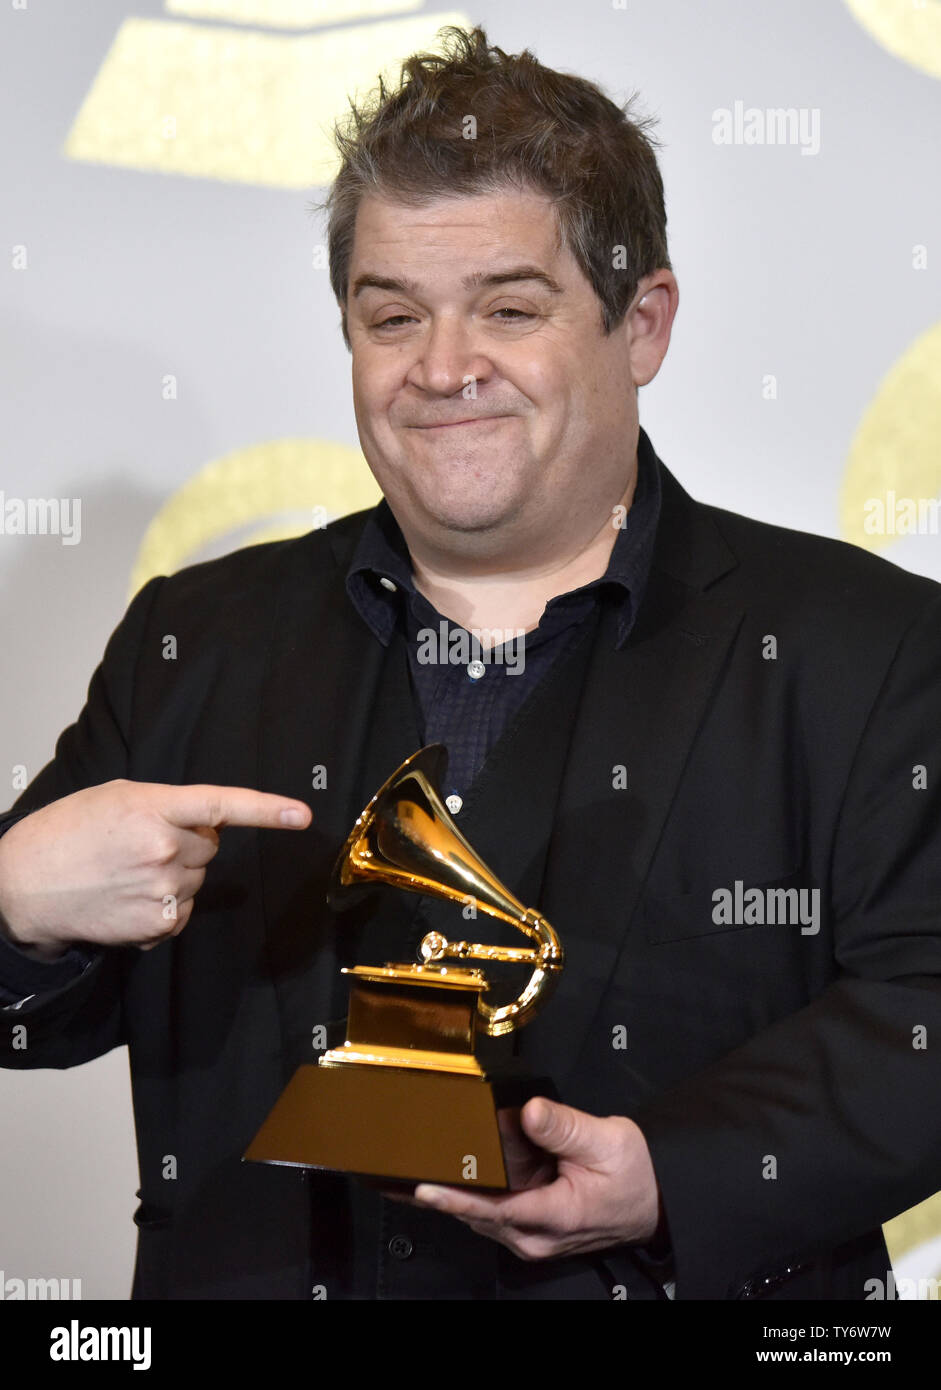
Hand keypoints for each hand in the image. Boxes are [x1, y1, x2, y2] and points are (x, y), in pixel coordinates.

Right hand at [0, 780, 311, 955]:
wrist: (23, 883)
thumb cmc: (67, 833)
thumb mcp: (117, 797)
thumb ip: (167, 805)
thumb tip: (208, 825)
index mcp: (153, 807)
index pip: (221, 805)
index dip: (267, 809)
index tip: (301, 815)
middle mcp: (163, 848)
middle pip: (210, 845)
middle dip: (187, 842)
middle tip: (142, 844)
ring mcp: (163, 889)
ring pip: (198, 879)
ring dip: (175, 874)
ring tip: (127, 871)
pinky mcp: (158, 924)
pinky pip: (184, 910)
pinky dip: (165, 906)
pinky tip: (128, 897)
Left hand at [406, 1096, 662, 1260]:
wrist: (655, 1201)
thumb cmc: (636, 1175)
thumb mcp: (607, 1140)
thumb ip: (565, 1127)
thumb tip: (529, 1112)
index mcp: (555, 1216)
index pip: (495, 1209)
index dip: (456, 1200)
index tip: (423, 1189)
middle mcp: (536, 1237)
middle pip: (478, 1214)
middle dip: (441, 1193)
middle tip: (399, 1169)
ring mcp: (532, 1237)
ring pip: (483, 1214)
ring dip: (454, 1193)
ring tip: (416, 1167)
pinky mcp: (531, 1228)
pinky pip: (493, 1210)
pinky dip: (473, 1193)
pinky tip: (457, 1172)